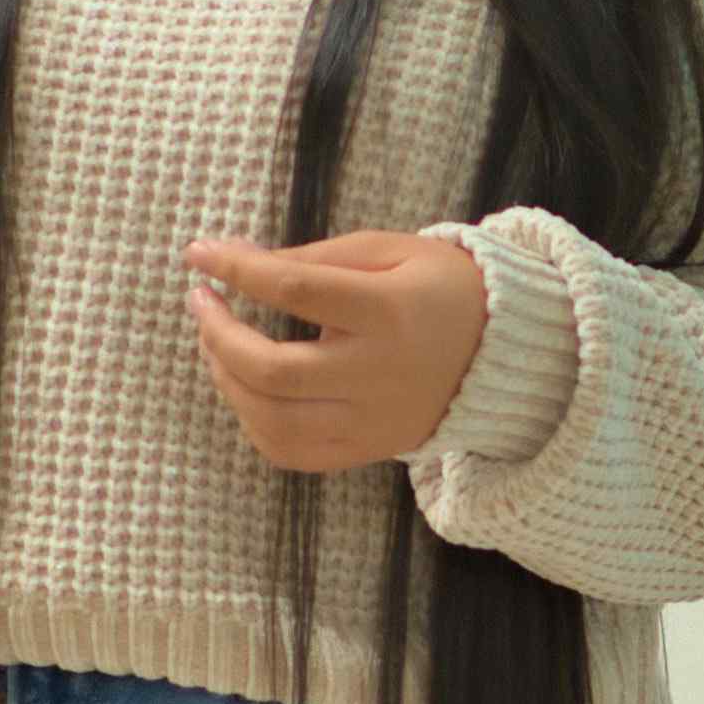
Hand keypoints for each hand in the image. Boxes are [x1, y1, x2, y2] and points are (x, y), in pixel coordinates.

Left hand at [184, 231, 490, 473]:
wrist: (505, 353)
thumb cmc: (441, 288)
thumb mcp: (389, 250)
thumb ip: (314, 257)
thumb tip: (236, 257)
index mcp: (389, 312)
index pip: (293, 289)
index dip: (236, 270)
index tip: (198, 254)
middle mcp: (378, 374)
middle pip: (272, 369)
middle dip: (218, 335)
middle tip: (202, 303)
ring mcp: (372, 422)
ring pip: (273, 420)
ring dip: (226, 381)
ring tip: (217, 345)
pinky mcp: (368, 450)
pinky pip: (292, 453)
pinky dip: (253, 423)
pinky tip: (245, 389)